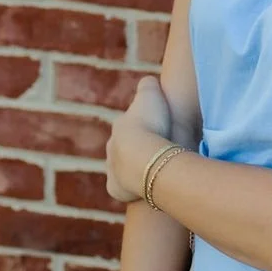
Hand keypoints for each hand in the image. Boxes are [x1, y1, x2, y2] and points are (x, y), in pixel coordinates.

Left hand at [106, 76, 171, 203]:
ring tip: (153, 171)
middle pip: (124, 149)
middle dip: (137, 150)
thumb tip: (149, 80)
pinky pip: (123, 189)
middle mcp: (112, 149)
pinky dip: (131, 189)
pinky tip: (146, 187)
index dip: (146, 128)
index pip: (131, 126)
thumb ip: (148, 85)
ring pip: (122, 169)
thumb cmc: (151, 125)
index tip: (160, 130)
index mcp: (120, 127)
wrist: (145, 156)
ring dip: (134, 170)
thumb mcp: (152, 94)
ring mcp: (112, 170)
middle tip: (157, 152)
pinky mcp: (116, 189)